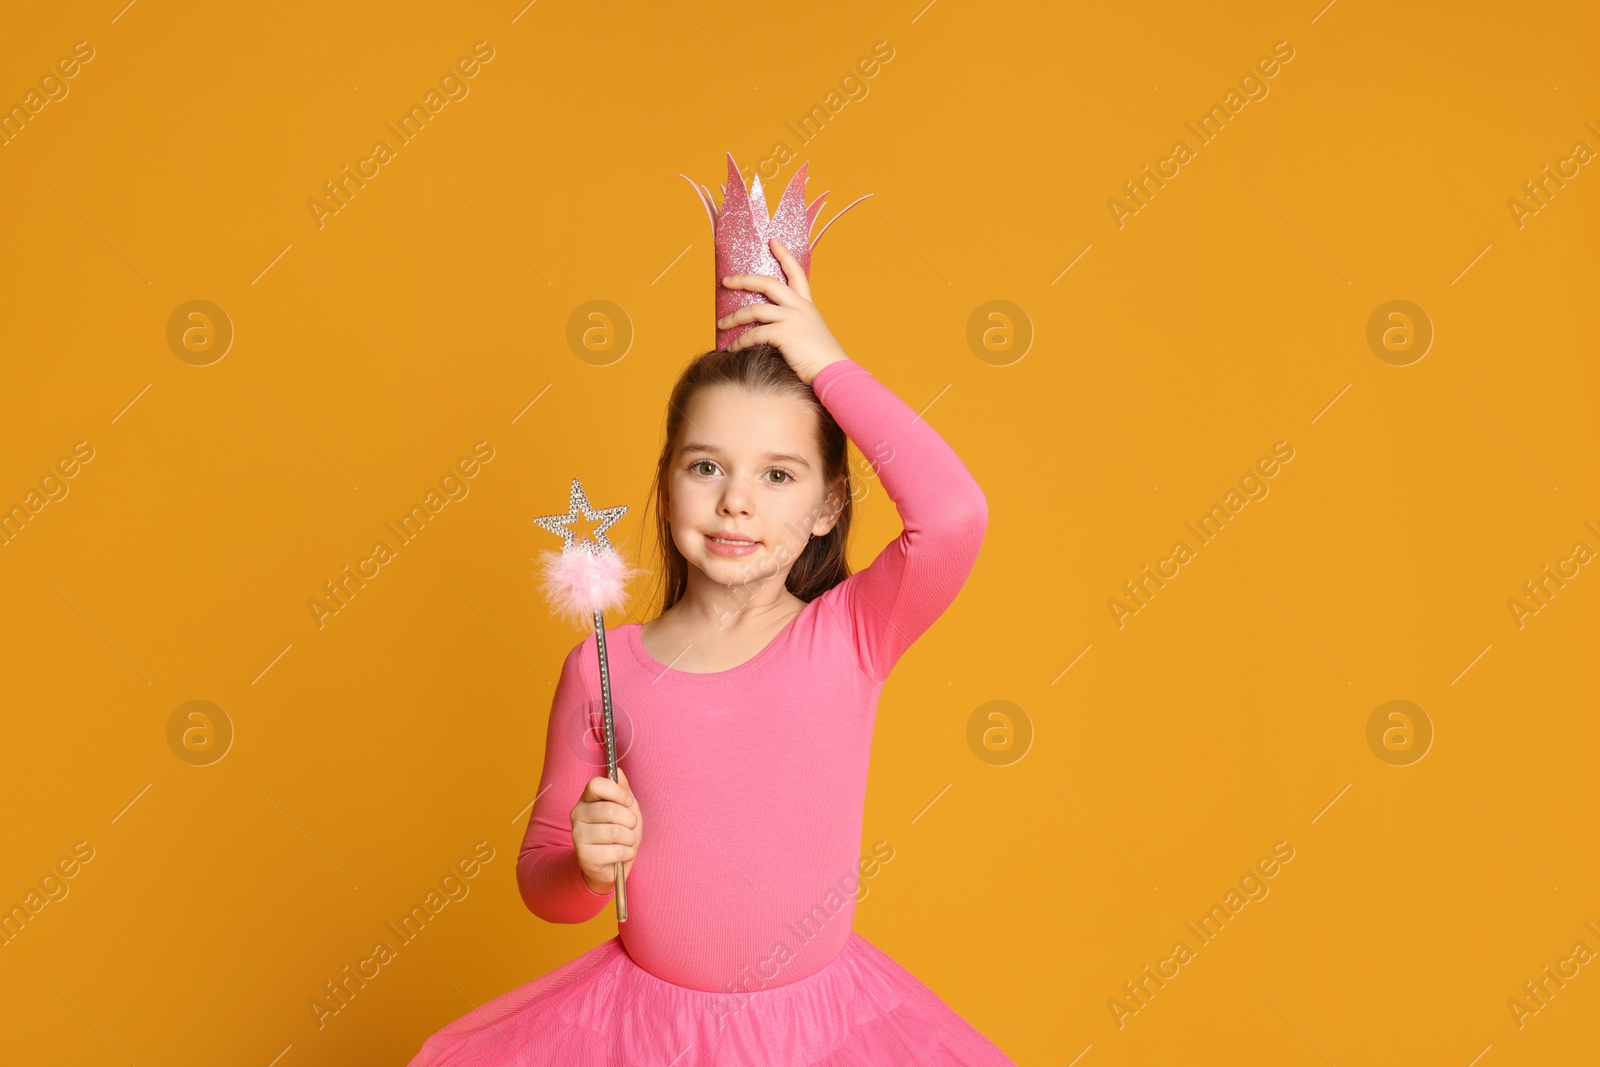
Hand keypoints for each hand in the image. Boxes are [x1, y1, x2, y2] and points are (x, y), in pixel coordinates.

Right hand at [571, 765, 641, 893]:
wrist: (611, 866)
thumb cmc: (619, 834)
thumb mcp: (626, 809)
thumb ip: (622, 790)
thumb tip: (618, 770)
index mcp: (586, 799)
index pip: (596, 784)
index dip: (618, 792)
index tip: (628, 802)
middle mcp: (577, 815)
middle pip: (610, 809)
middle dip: (631, 820)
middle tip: (631, 827)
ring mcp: (578, 836)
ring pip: (615, 831)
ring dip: (631, 838)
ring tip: (628, 841)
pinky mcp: (584, 856)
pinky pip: (616, 850)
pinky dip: (628, 853)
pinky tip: (623, 854)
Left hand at [718, 237, 849, 384]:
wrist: (832, 371)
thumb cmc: (820, 357)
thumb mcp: (810, 331)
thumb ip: (794, 323)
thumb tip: (769, 326)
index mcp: (806, 304)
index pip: (796, 272)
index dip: (784, 255)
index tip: (772, 241)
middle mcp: (799, 307)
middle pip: (767, 283)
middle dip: (744, 280)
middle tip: (726, 280)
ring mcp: (791, 319)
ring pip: (755, 309)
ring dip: (734, 317)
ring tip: (721, 324)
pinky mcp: (784, 334)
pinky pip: (754, 334)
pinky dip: (740, 341)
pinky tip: (732, 347)